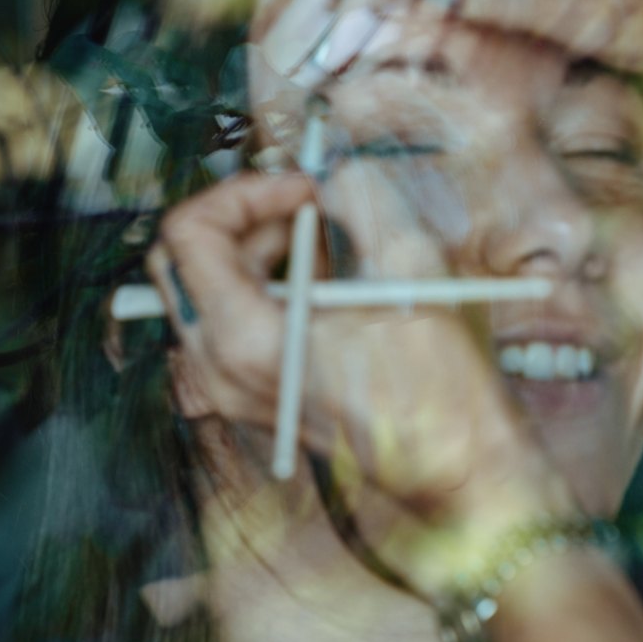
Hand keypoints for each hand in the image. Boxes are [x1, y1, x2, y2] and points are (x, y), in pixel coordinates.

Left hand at [144, 170, 551, 525]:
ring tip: (329, 245)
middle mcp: (219, 370)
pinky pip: (231, 322)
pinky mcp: (251, 395)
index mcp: (244, 340)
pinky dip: (267, 286)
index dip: (243, 193)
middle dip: (244, 218)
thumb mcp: (407, 269)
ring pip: (206, 289)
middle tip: (309, 208)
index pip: (189, 233)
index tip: (301, 190)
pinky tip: (327, 284)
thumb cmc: (438, 388)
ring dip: (258, 250)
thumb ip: (362, 201)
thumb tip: (336, 172)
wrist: (456, 469)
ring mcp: (229, 389)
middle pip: (186, 259)